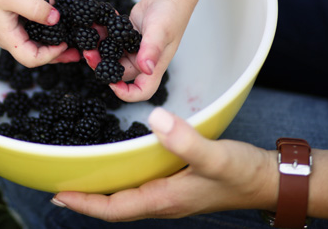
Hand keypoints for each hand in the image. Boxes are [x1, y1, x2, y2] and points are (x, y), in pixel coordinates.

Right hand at [0, 0, 80, 66]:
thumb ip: (36, 8)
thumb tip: (57, 18)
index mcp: (8, 39)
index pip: (32, 59)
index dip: (51, 54)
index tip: (65, 41)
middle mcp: (10, 39)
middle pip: (36, 56)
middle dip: (58, 55)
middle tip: (79, 51)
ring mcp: (12, 33)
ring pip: (36, 45)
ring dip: (54, 43)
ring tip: (73, 39)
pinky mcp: (14, 24)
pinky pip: (34, 33)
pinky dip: (47, 31)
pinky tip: (58, 21)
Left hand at [53, 107, 276, 220]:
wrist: (269, 180)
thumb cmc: (242, 173)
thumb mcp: (214, 155)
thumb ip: (185, 140)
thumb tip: (154, 119)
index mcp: (164, 199)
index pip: (114, 208)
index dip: (85, 204)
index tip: (59, 194)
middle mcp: (162, 202)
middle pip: (114, 207)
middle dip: (86, 201)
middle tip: (58, 187)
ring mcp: (169, 196)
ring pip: (126, 199)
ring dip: (101, 193)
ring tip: (79, 178)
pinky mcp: (176, 186)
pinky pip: (139, 189)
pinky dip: (120, 181)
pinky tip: (117, 168)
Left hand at [84, 0, 191, 101]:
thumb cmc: (171, 14)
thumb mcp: (161, 31)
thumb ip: (152, 49)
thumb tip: (146, 68)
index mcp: (153, 66)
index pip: (142, 91)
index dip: (126, 93)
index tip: (111, 84)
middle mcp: (142, 61)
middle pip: (118, 72)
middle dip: (101, 64)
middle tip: (88, 52)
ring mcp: (133, 49)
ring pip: (110, 56)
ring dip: (98, 47)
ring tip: (89, 33)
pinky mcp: (125, 38)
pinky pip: (110, 40)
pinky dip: (102, 33)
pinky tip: (96, 23)